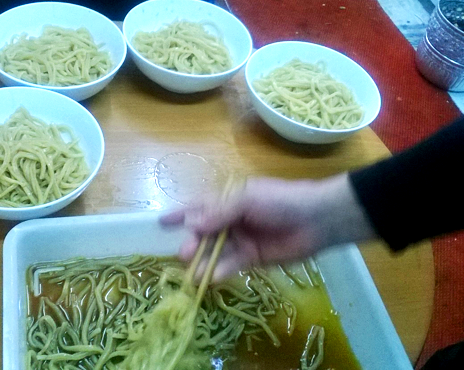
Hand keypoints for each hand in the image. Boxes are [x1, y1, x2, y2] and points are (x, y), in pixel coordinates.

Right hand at [160, 174, 376, 280]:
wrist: (316, 219)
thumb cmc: (280, 201)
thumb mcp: (247, 199)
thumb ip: (219, 212)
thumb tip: (192, 224)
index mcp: (229, 200)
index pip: (199, 207)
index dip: (181, 214)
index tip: (161, 222)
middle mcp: (231, 220)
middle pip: (205, 233)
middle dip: (193, 243)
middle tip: (184, 254)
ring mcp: (241, 240)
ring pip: (216, 252)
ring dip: (204, 262)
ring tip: (193, 273)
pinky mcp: (252, 258)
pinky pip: (232, 265)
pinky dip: (221, 271)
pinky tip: (212, 277)